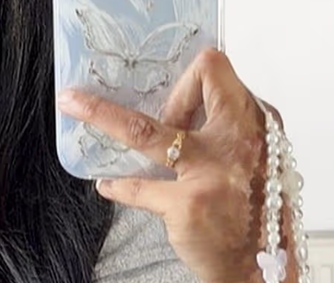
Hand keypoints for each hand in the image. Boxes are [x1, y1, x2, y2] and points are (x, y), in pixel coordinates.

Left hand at [57, 49, 292, 282]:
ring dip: (100, 113)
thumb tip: (171, 103)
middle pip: (188, 85)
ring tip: (72, 104)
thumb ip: (220, 126)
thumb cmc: (252, 208)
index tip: (169, 88)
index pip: (216, 71)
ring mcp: (211, 170)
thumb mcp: (250, 156)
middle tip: (112, 91)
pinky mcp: (189, 202)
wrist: (261, 267)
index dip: (188, 76)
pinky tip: (107, 185)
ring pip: (143, 129)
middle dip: (152, 81)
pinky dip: (118, 185)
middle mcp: (237, 140)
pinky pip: (139, 185)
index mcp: (253, 122)